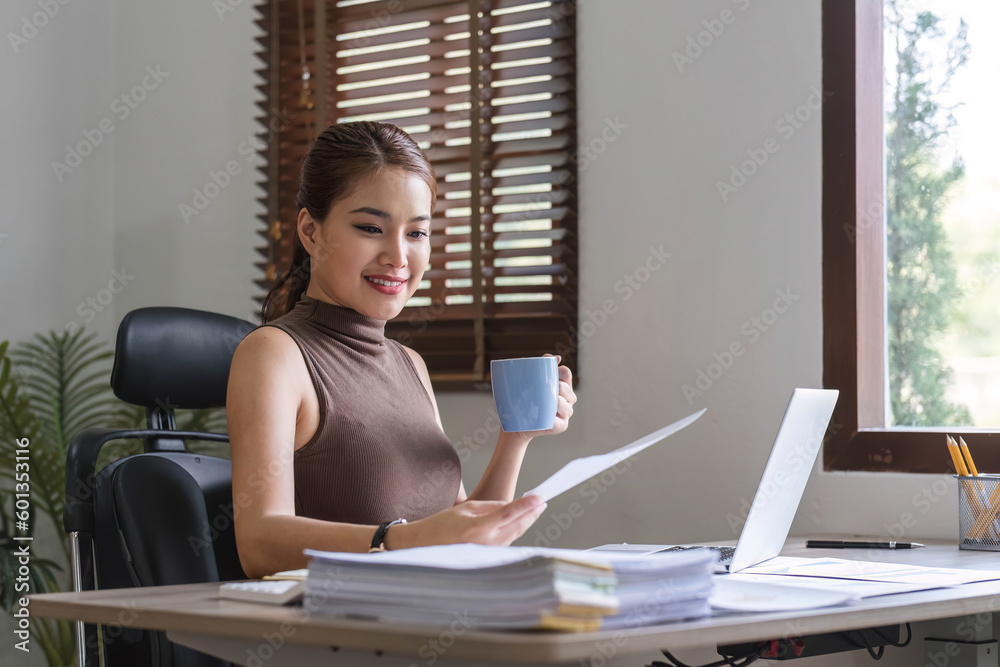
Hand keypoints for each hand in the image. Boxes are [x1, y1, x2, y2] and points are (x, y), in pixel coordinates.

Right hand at [386, 495, 546, 548]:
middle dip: (531, 513)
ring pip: (514, 535)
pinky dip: (516, 530)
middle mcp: (485, 544)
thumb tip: (512, 505)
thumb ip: (491, 507)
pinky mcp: (488, 558)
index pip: (508, 513)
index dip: (525, 505)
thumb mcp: (466, 508)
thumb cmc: (441, 525)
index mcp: (477, 529)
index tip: (539, 498)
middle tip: (542, 502)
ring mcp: (488, 553)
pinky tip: (521, 521)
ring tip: (536, 508)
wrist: (424, 547)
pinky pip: (507, 541)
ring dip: (526, 521)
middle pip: (517, 526)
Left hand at [507, 354, 576, 437]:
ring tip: (549, 402)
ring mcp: (565, 414)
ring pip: (565, 406)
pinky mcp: (560, 427)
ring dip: (558, 403)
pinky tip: (549, 418)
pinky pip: (559, 423)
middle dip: (559, 387)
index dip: (560, 372)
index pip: (566, 374)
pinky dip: (554, 421)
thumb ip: (539, 366)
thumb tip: (554, 358)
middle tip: (547, 388)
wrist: (515, 422)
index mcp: (562, 386)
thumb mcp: (529, 381)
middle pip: (567, 389)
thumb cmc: (523, 399)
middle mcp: (567, 400)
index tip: (552, 372)